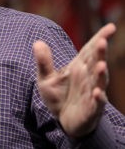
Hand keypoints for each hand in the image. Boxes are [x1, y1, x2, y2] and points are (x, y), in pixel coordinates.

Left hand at [33, 23, 116, 137]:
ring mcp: (91, 93)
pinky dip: (98, 97)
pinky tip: (97, 92)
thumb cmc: (58, 97)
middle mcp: (88, 78)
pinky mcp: (91, 109)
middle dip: (100, 53)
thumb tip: (37, 42)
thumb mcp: (46, 78)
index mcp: (79, 67)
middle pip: (95, 63)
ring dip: (100, 74)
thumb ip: (43, 62)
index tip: (111, 26)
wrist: (63, 121)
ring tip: (100, 65)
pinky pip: (96, 103)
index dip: (100, 38)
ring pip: (99, 81)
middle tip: (102, 41)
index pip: (90, 50)